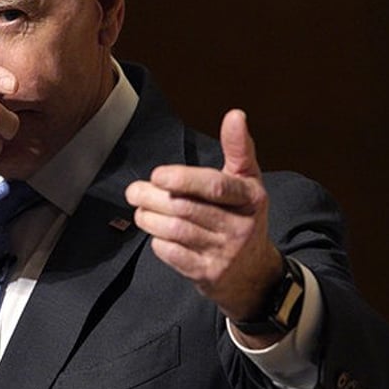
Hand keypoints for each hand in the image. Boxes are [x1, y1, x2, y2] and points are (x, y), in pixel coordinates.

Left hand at [125, 110, 282, 337]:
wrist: (254, 274)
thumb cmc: (241, 217)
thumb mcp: (247, 182)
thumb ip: (238, 149)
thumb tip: (235, 114)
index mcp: (251, 197)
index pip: (215, 185)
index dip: (184, 178)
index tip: (158, 174)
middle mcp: (241, 226)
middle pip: (185, 207)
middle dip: (152, 197)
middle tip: (134, 190)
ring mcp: (226, 253)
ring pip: (175, 230)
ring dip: (149, 217)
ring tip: (140, 209)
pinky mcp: (209, 274)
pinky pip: (172, 253)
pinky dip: (158, 241)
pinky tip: (156, 234)